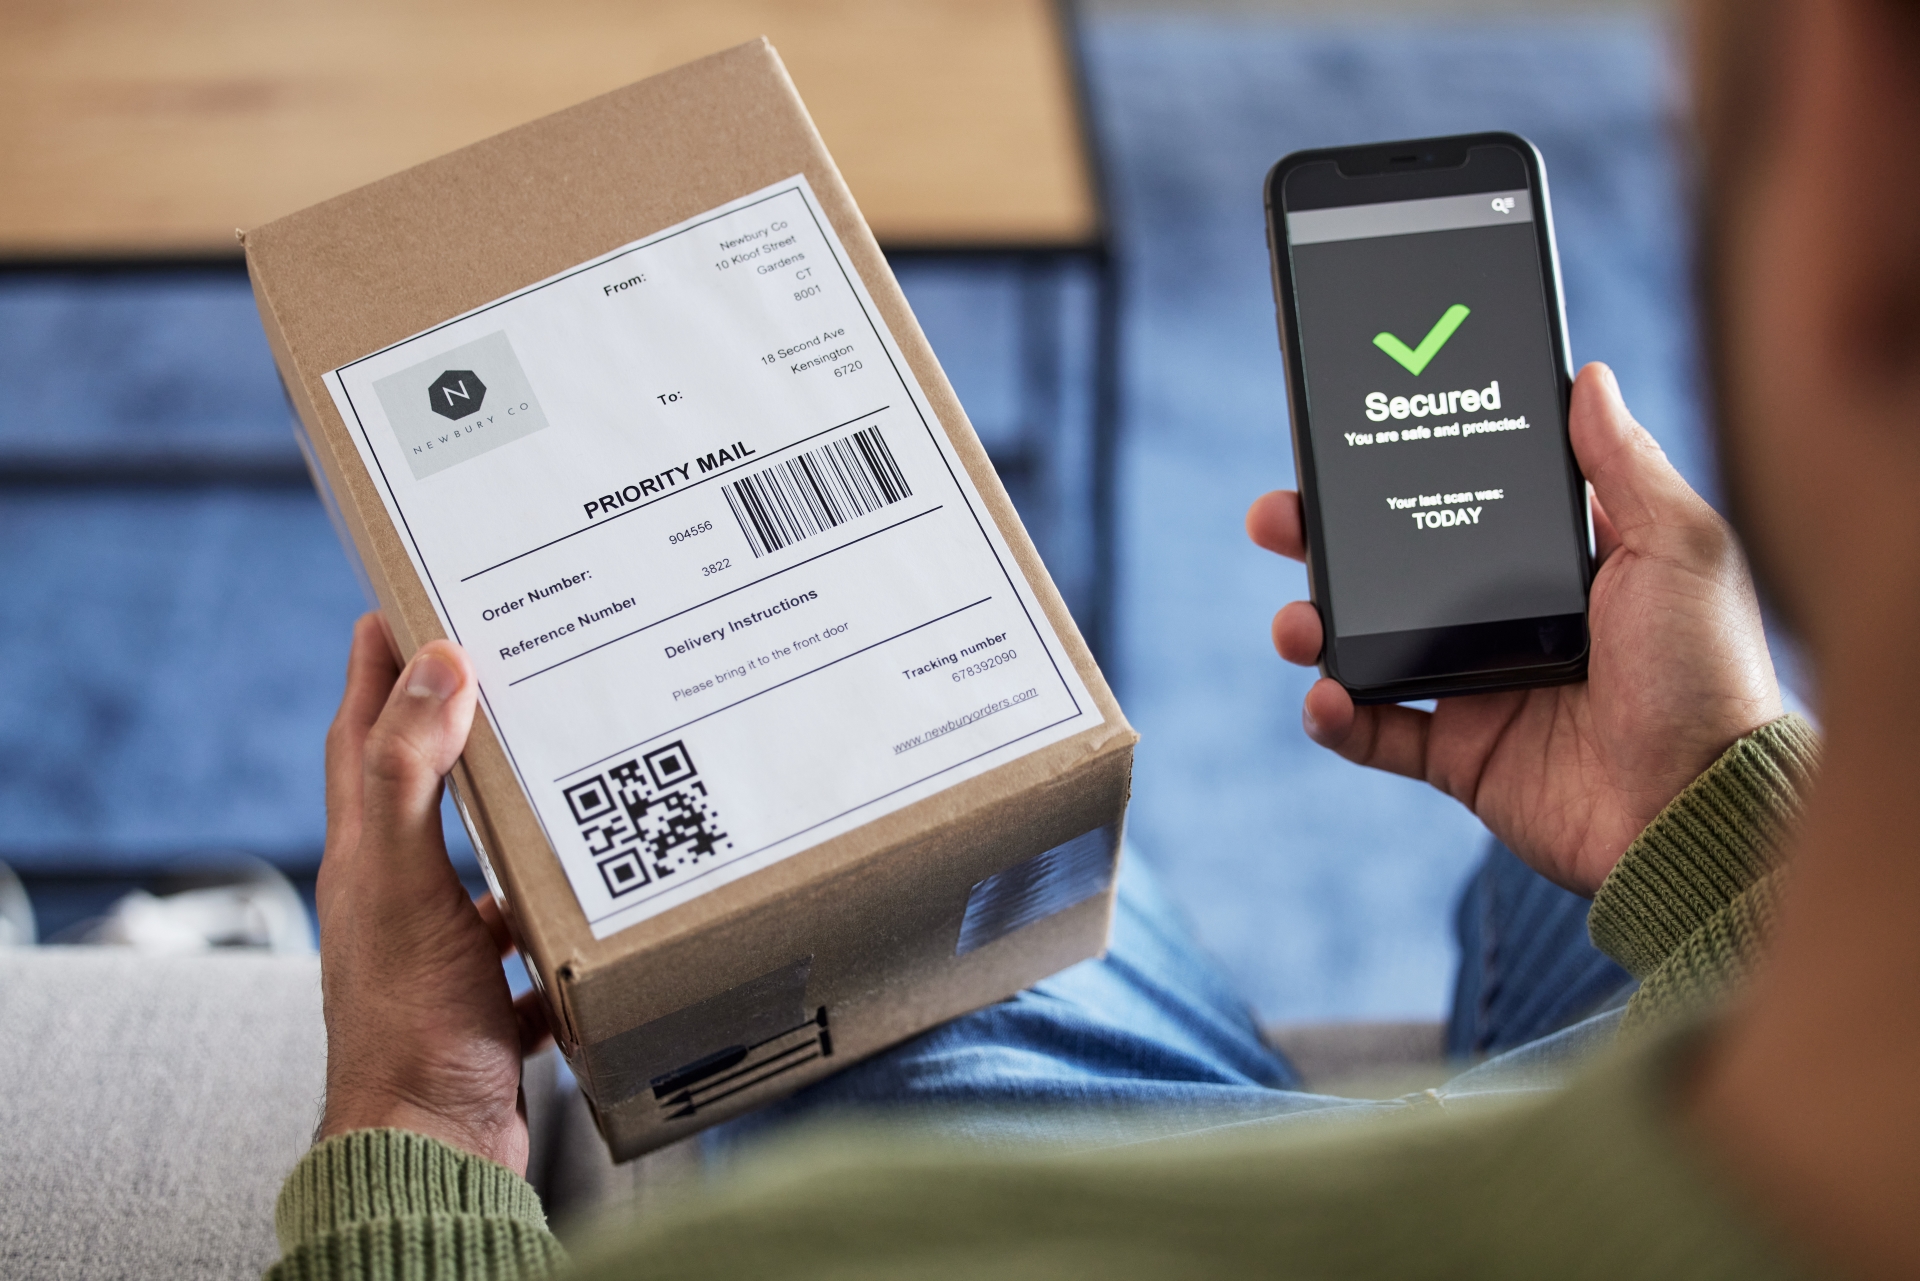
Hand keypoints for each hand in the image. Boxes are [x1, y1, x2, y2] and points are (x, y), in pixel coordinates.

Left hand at [314, 614, 548, 1171]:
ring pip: (477, 865)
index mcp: (366, 859)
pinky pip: (526, 946)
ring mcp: (437, 954)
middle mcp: (394, 900)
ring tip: (566, 775)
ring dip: (512, 820)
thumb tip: (434, 665)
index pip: (361, 736)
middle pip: (418, 790)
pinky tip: (602, 910)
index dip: (378, 667)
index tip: (403, 603)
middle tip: (498, 667)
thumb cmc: (414, 1022)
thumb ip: (410, 775)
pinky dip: (558, 922)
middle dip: (451, 725)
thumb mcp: (409, 885)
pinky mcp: (482, 1002)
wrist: (435, 1146)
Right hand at [1246, 363, 1782, 894]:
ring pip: (1367, 644)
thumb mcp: (1680, 548)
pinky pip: (1376, 733)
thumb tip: (1587, 374)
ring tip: (1296, 624)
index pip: (1460, 498)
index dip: (1400, 469)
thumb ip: (1624, 464)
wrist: (1699, 811)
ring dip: (1314, 627)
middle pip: (1392, 566)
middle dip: (1322, 540)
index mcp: (1555, 564)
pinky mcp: (1459, 755)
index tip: (1349, 437)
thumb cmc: (1708, 675)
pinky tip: (1324, 698)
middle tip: (1278, 518)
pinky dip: (1336, 718)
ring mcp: (1478, 687)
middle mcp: (1508, 618)